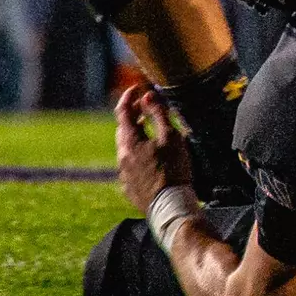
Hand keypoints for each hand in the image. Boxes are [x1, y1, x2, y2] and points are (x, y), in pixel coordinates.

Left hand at [115, 87, 193, 215]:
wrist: (170, 207)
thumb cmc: (173, 169)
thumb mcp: (170, 137)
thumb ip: (158, 114)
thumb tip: (147, 96)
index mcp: (130, 142)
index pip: (122, 111)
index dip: (128, 97)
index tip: (137, 88)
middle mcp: (122, 157)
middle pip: (123, 130)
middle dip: (132, 117)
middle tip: (146, 109)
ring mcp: (124, 174)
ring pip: (126, 149)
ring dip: (136, 137)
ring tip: (152, 134)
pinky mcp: (129, 188)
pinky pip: (130, 166)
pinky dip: (138, 156)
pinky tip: (151, 159)